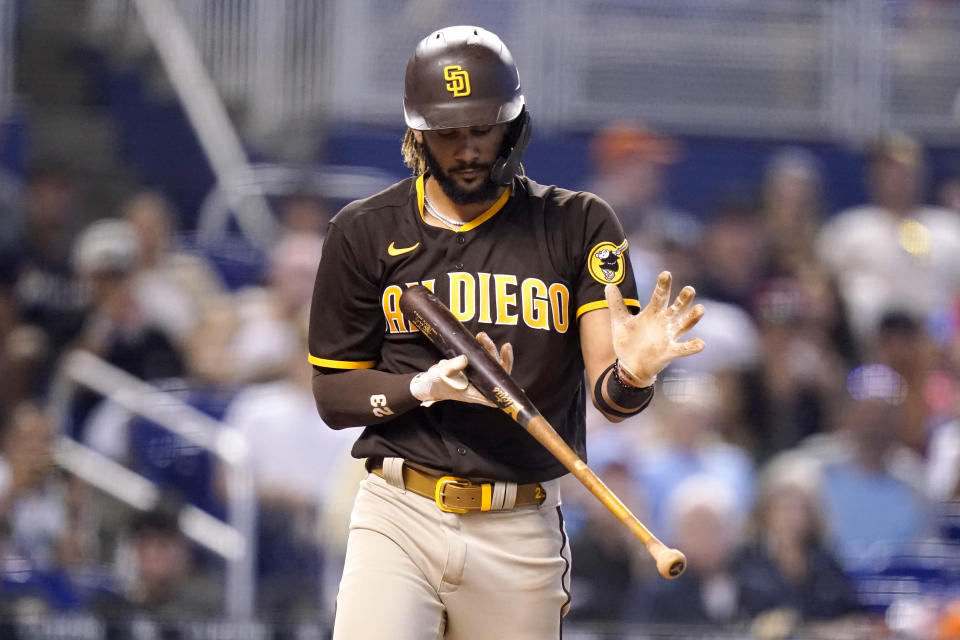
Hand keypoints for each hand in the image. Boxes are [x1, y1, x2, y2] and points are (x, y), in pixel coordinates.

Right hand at [411, 332, 512, 406]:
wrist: (429, 382)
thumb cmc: (436, 382)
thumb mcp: (442, 374)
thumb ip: (453, 367)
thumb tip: (466, 358)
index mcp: (475, 394)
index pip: (496, 394)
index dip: (507, 390)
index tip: (517, 387)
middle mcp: (480, 386)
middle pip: (499, 375)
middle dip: (504, 360)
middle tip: (505, 346)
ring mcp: (478, 377)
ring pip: (492, 364)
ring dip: (490, 349)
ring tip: (481, 336)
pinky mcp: (475, 369)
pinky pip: (485, 359)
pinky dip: (485, 349)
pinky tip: (482, 339)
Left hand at [605, 271, 704, 386]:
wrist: (629, 365)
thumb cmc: (628, 341)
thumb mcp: (620, 321)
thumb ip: (616, 304)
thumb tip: (608, 285)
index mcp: (653, 313)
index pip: (660, 296)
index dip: (663, 285)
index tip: (666, 274)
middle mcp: (664, 322)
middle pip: (677, 308)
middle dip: (684, 299)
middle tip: (689, 289)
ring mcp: (669, 337)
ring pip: (684, 325)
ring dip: (692, 318)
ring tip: (700, 309)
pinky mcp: (670, 352)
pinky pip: (683, 348)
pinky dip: (692, 346)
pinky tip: (700, 343)